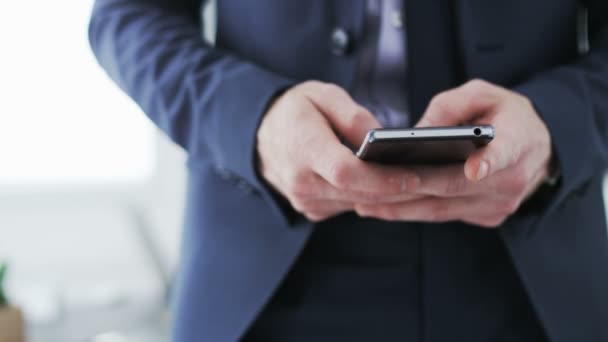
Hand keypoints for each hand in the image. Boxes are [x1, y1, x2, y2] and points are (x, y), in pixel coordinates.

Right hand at [256, 81, 420, 221]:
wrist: (259, 136)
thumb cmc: (293, 112)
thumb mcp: (321, 95)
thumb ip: (352, 116)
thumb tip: (380, 138)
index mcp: (302, 149)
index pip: (347, 173)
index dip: (383, 177)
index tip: (414, 173)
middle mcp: (302, 182)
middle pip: (359, 194)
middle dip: (399, 189)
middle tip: (435, 178)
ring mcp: (305, 200)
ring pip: (358, 204)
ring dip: (390, 196)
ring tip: (423, 181)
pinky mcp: (312, 208)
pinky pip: (349, 207)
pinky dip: (372, 198)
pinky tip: (394, 186)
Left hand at [354, 79, 553, 227]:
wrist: (539, 149)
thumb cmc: (506, 116)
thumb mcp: (485, 94)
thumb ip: (453, 105)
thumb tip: (417, 132)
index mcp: (519, 143)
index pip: (504, 155)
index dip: (488, 163)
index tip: (474, 168)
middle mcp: (511, 181)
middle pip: (453, 187)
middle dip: (410, 188)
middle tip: (370, 187)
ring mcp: (499, 205)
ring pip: (442, 209)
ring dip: (401, 208)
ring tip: (363, 203)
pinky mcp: (486, 217)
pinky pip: (443, 216)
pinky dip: (412, 211)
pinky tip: (383, 206)